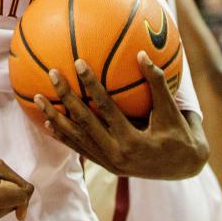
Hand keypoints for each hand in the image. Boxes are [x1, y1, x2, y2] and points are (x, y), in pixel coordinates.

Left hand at [36, 53, 208, 179]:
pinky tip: (47, 122)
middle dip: (66, 98)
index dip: (91, 86)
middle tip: (52, 74)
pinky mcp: (106, 166)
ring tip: (37, 98)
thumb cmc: (180, 133)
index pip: (106, 109)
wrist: (184, 167)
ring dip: (55, 118)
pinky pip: (80, 149)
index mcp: (132, 141)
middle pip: (84, 122)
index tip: (78, 63)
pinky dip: (63, 136)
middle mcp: (117, 155)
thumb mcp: (172, 110)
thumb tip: (141, 53)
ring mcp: (109, 163)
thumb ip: (157, 82)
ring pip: (76, 139)